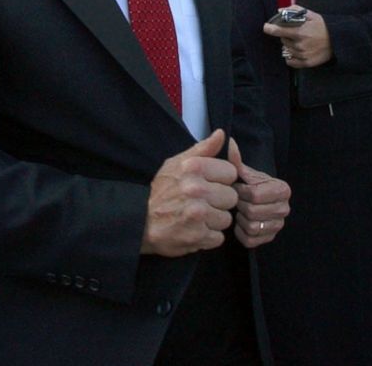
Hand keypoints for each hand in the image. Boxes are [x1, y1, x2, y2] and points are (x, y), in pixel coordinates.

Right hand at [141, 129, 239, 256]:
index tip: (209, 184)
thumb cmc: (161, 191)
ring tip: (198, 217)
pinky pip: (219, 237)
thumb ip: (203, 149)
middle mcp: (196, 190)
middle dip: (219, 201)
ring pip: (226, 219)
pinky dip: (208, 237)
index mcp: (194, 168)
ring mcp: (197, 214)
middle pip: (232, 197)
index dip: (222, 180)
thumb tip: (222, 134)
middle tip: (202, 202)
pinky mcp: (197, 237)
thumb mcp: (177, 163)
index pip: (231, 173)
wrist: (139, 222)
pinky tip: (195, 230)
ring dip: (214, 220)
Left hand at [232, 164, 291, 248]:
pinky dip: (241, 233)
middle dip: (241, 206)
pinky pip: (250, 240)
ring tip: (240, 211)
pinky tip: (241, 223)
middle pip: (253, 211)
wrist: (258, 203)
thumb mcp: (246, 174)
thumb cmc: (251, 186)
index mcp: (282, 189)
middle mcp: (285, 208)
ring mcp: (278, 225)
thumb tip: (229, 142)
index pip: (255, 195)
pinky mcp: (270, 239)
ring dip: (240, 219)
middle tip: (237, 201)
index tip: (237, 188)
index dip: (241, 192)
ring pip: (252, 226)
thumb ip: (237, 161)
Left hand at [263, 6, 332, 67]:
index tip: (266, 27)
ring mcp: (302, 55)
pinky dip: (290, 56)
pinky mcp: (305, 63)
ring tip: (299, 42)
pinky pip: (290, 61)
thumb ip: (295, 11)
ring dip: (289, 45)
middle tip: (295, 33)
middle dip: (285, 35)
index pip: (278, 31)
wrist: (338, 41)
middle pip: (282, 40)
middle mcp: (299, 45)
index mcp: (300, 32)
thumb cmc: (324, 27)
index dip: (270, 28)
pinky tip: (297, 51)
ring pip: (286, 50)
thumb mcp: (312, 15)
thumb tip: (280, 10)